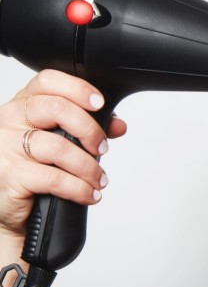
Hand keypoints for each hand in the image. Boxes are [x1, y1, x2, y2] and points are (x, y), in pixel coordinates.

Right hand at [0, 70, 127, 243]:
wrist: (4, 205)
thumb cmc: (30, 170)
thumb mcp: (56, 143)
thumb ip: (85, 130)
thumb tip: (117, 124)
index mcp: (22, 106)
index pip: (47, 81)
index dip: (77, 88)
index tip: (99, 103)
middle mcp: (10, 120)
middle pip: (56, 108)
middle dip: (89, 130)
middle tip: (101, 148)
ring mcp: (6, 147)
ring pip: (58, 146)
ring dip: (89, 167)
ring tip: (98, 180)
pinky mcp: (10, 175)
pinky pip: (55, 178)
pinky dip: (79, 188)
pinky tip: (88, 194)